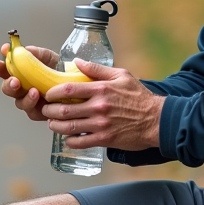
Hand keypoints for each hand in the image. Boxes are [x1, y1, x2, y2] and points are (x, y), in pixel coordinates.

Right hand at [0, 42, 60, 121]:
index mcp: (19, 73)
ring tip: (34, 91)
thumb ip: (34, 53)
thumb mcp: (47, 56)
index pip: (4, 70)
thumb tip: (23, 49)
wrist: (74, 81)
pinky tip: (42, 101)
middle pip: (7, 89)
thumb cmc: (57, 68)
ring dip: (25, 97)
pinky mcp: (38, 112)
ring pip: (20, 102)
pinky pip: (32, 113)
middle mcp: (21, 88)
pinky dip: (36, 107)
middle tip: (14, 81)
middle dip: (9, 85)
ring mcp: (29, 101)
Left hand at [40, 59, 164, 151]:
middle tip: (46, 110)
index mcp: (101, 89)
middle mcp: (99, 107)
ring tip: (53, 124)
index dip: (53, 92)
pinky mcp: (105, 139)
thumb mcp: (121, 76)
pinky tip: (68, 138)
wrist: (157, 120)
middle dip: (50, 111)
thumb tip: (76, 62)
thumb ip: (97, 69)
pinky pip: (80, 142)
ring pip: (69, 127)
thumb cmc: (140, 97)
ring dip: (56, 126)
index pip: (68, 89)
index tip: (48, 94)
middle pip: (64, 109)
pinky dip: (70, 141)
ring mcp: (101, 125)